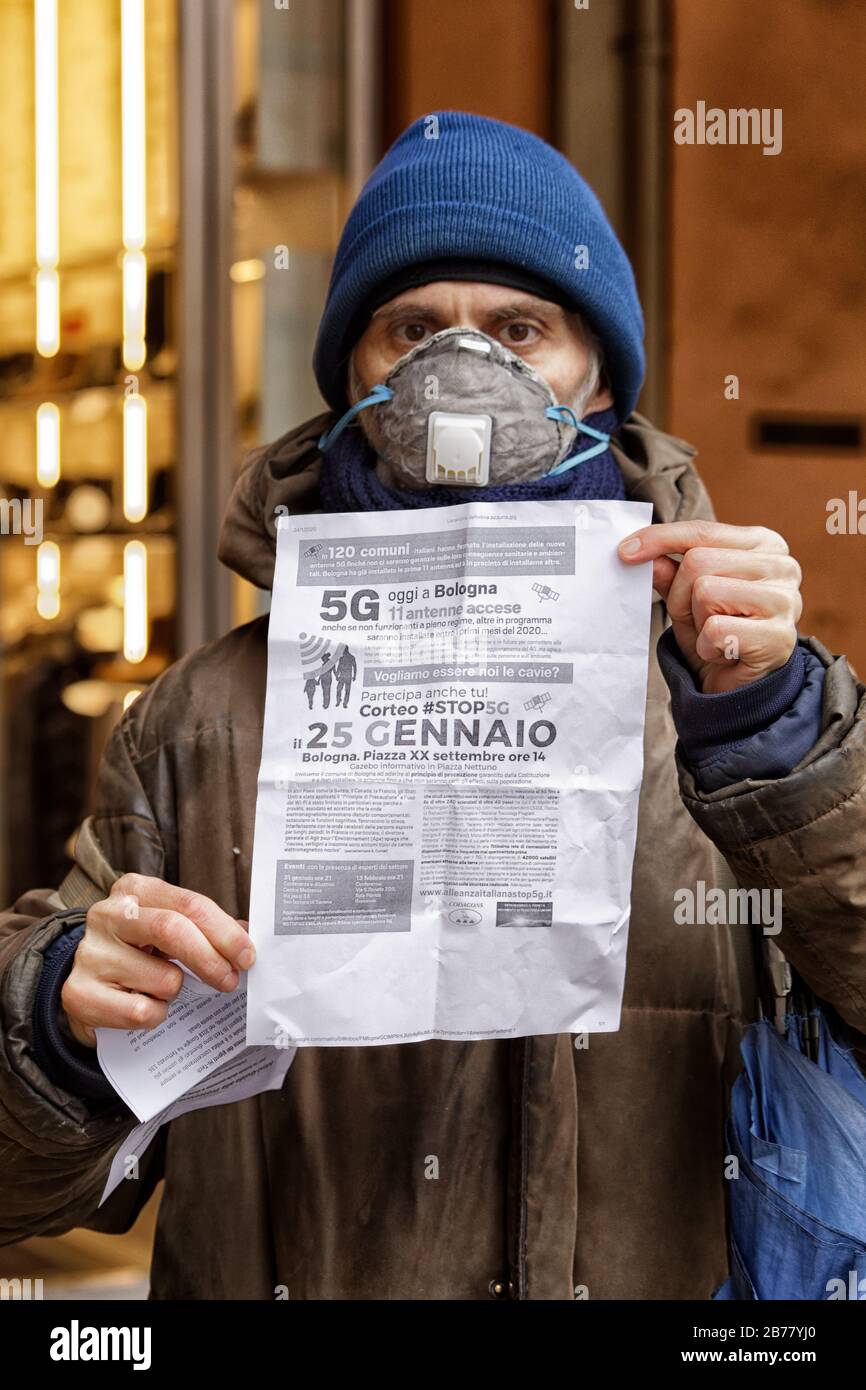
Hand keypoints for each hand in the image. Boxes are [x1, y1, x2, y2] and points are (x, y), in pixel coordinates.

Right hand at [61, 874, 254, 1047]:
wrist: (89, 987)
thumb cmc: (139, 952)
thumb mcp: (169, 929)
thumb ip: (206, 928)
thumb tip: (247, 936)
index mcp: (134, 890)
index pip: (189, 904)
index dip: (224, 931)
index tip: (247, 955)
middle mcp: (107, 915)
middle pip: (172, 930)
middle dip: (210, 959)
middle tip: (230, 980)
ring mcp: (90, 954)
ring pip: (162, 978)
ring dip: (175, 991)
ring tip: (160, 988)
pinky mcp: (79, 993)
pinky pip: (142, 1011)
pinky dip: (155, 1015)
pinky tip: (142, 1004)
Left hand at [618, 521, 802, 693]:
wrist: (739, 688)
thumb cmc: (716, 634)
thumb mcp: (685, 598)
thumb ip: (669, 572)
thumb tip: (645, 555)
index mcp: (764, 544)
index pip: (703, 531)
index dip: (660, 539)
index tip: (625, 552)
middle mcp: (783, 565)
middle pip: (699, 562)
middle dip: (681, 597)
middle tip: (698, 621)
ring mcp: (786, 600)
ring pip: (707, 592)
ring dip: (697, 623)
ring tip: (714, 636)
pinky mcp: (780, 636)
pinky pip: (716, 630)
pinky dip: (708, 648)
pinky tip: (725, 654)